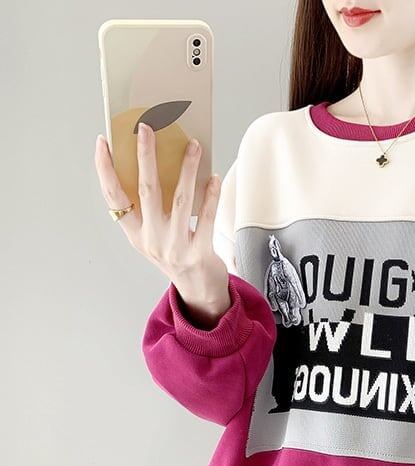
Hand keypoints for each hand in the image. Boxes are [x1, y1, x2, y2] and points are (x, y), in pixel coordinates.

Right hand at [94, 123, 229, 327]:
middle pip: (146, 191)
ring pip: (180, 200)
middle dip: (145, 156)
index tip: (102, 142)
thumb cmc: (178, 255)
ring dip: (186, 169)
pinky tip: (213, 177)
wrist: (200, 290)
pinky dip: (210, 195)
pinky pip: (206, 217)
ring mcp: (175, 247)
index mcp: (136, 234)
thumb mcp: (156, 235)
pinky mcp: (199, 253)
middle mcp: (151, 240)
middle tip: (146, 128)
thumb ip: (153, 208)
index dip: (105, 170)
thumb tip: (158, 164)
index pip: (113, 197)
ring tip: (193, 144)